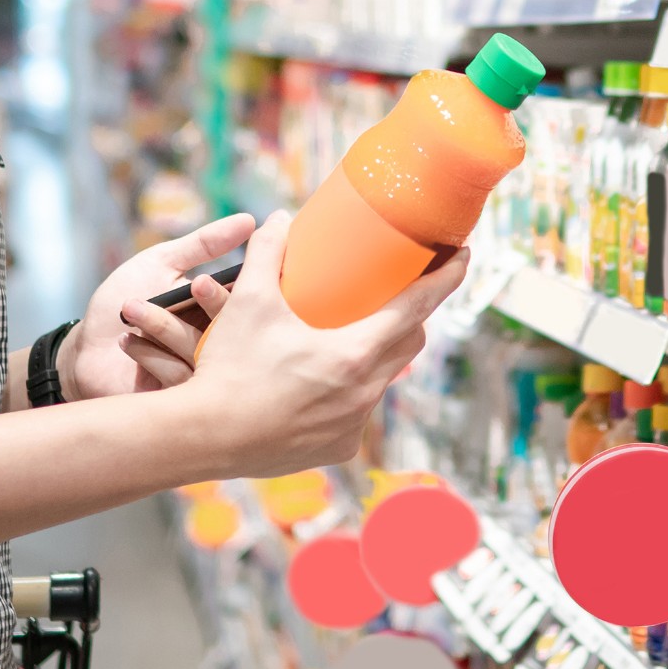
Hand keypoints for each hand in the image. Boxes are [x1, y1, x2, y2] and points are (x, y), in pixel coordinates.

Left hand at [58, 214, 254, 399]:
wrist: (86, 347)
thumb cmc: (122, 300)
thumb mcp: (162, 262)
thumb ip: (204, 243)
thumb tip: (250, 220)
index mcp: (218, 308)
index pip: (247, 299)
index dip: (244, 286)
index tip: (214, 276)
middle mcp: (217, 342)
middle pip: (235, 328)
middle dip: (213, 304)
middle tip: (190, 287)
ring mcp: (200, 372)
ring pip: (205, 353)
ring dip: (164, 327)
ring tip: (132, 308)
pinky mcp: (179, 396)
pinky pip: (180, 379)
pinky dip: (151, 357)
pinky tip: (126, 339)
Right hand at [182, 210, 469, 476]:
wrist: (203, 437)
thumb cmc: (230, 368)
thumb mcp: (249, 302)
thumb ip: (268, 255)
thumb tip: (279, 219)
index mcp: (354, 354)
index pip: (417, 307)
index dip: (446, 278)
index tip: (464, 255)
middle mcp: (365, 393)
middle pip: (408, 343)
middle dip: (411, 315)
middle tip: (400, 292)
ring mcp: (354, 425)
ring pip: (383, 379)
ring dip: (377, 354)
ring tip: (354, 335)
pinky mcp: (339, 449)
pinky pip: (358, 412)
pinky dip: (350, 391)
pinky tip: (327, 381)